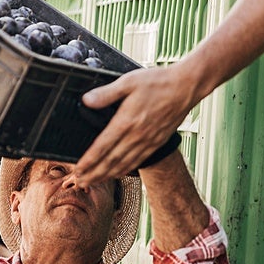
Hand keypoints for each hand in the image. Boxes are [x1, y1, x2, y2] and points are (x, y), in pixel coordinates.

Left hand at [74, 65, 200, 184]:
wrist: (186, 87)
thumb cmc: (158, 82)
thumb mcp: (128, 81)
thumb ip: (106, 93)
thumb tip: (86, 101)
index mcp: (126, 121)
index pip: (102, 146)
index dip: (89, 160)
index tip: (78, 169)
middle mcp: (136, 136)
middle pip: (111, 161)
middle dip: (94, 173)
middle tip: (80, 182)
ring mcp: (147, 141)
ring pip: (123, 164)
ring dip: (107, 175)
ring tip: (94, 182)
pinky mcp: (156, 142)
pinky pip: (138, 161)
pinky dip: (125, 170)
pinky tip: (118, 173)